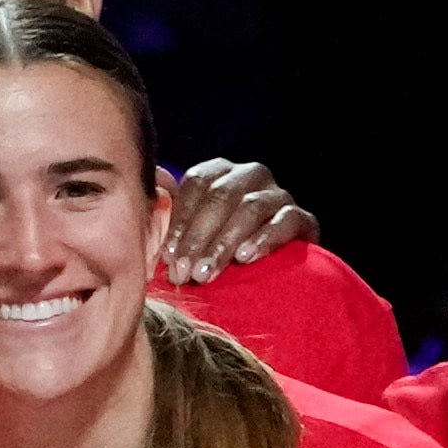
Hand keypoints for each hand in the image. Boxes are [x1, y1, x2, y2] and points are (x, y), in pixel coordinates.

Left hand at [157, 157, 317, 276]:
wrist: (267, 273)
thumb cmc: (213, 253)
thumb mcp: (187, 238)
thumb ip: (167, 222)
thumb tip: (143, 213)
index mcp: (219, 173)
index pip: (197, 184)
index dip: (180, 220)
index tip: (167, 256)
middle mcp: (250, 175)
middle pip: (222, 195)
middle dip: (199, 237)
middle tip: (184, 272)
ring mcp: (278, 195)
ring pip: (251, 207)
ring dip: (225, 243)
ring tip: (207, 272)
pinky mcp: (303, 218)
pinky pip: (286, 220)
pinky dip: (264, 239)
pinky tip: (246, 258)